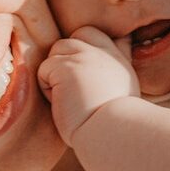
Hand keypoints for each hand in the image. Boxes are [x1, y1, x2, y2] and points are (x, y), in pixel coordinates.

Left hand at [37, 27, 138, 145]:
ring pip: (56, 51)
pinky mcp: (66, 66)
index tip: (83, 75)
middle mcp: (104, 52)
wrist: (112, 134)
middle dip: (66, 59)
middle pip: (73, 38)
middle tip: (73, 89)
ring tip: (70, 99)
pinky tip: (63, 103)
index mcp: (119, 59)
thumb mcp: (125, 87)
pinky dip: (47, 89)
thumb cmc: (115, 124)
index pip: (96, 35)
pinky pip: (44, 69)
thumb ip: (115, 67)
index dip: (83, 48)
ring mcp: (85, 56)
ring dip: (55, 75)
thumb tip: (121, 45)